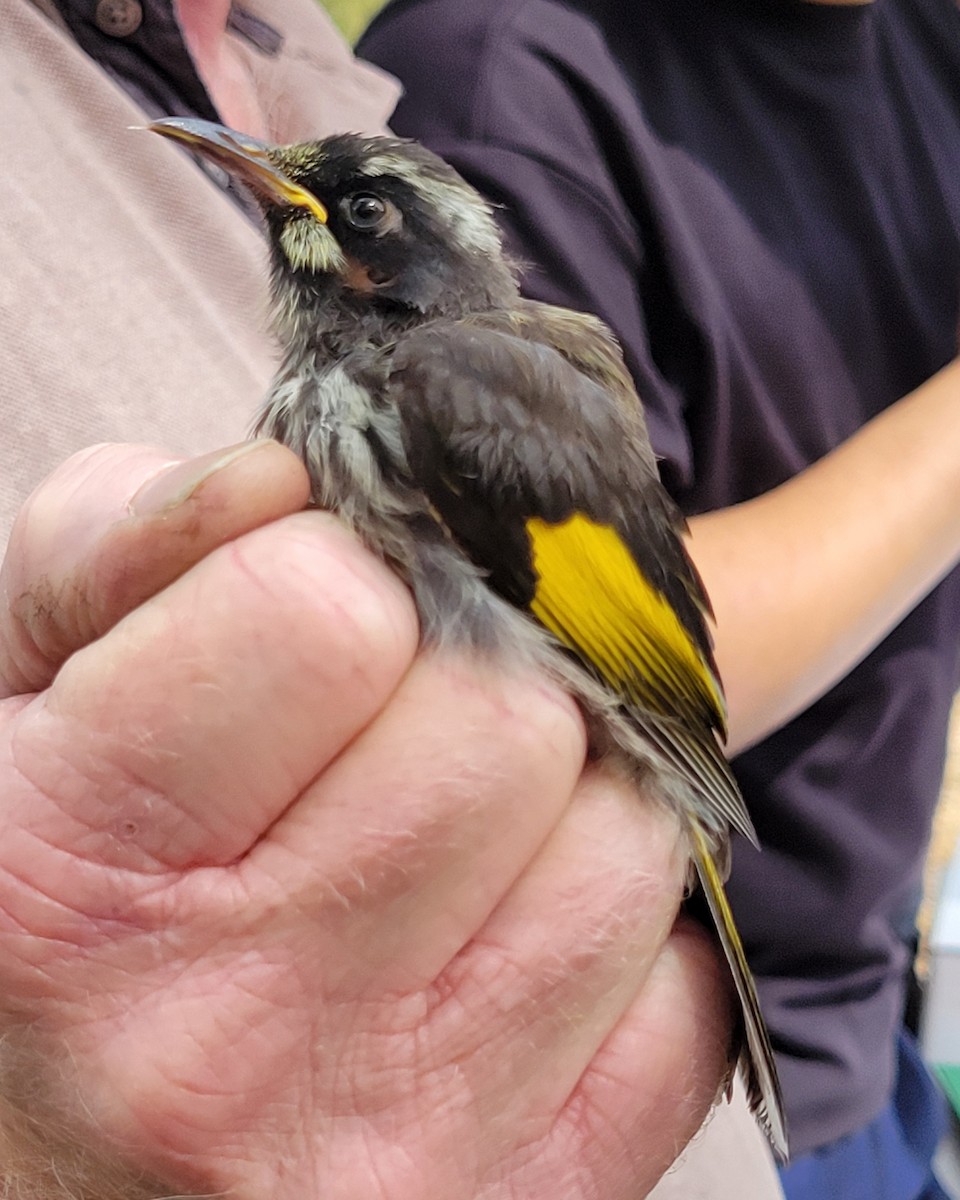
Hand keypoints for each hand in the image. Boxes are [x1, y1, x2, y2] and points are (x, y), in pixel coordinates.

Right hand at [0, 442, 732, 1199]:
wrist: (61, 1183)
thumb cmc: (38, 921)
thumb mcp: (12, 710)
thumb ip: (109, 553)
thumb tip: (280, 477)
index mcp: (75, 879)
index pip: (333, 613)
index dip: (325, 583)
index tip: (297, 626)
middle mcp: (239, 1038)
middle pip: (510, 718)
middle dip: (457, 678)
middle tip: (378, 732)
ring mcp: (404, 1143)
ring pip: (627, 837)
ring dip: (557, 799)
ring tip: (444, 837)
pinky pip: (686, 994)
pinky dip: (615, 940)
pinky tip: (502, 948)